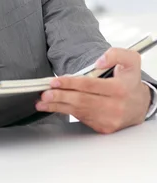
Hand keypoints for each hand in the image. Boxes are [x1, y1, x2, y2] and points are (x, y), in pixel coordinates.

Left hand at [35, 48, 150, 133]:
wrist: (139, 104)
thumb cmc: (130, 81)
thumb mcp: (130, 60)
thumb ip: (116, 55)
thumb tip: (99, 61)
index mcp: (119, 89)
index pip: (90, 85)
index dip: (71, 83)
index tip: (56, 81)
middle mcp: (114, 106)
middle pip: (81, 101)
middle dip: (60, 97)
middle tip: (45, 94)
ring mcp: (108, 119)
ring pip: (79, 111)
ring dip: (58, 107)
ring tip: (43, 102)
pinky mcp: (103, 127)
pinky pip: (81, 118)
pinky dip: (67, 112)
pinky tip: (55, 108)